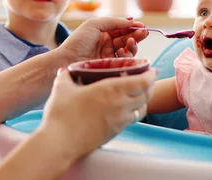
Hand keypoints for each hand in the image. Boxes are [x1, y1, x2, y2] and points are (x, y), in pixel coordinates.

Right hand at [39, 67, 155, 159]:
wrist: (60, 142)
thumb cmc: (61, 113)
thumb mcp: (62, 87)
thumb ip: (66, 76)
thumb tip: (65, 70)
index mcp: (112, 89)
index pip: (143, 82)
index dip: (150, 75)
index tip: (151, 70)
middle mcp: (121, 105)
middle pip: (146, 95)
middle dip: (150, 86)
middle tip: (148, 80)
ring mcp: (119, 121)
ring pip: (141, 109)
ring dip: (144, 100)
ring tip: (139, 94)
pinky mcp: (114, 133)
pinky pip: (131, 120)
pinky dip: (133, 112)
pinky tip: (125, 110)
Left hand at [58, 17, 148, 62]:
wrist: (67, 60)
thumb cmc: (78, 41)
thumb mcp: (94, 24)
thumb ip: (113, 21)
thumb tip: (131, 20)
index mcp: (103, 32)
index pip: (122, 29)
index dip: (132, 27)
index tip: (141, 26)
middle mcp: (108, 43)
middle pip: (128, 39)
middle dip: (137, 35)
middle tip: (144, 33)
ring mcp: (109, 55)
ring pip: (128, 50)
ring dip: (133, 45)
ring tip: (130, 42)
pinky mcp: (110, 66)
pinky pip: (124, 61)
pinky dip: (126, 55)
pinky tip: (122, 51)